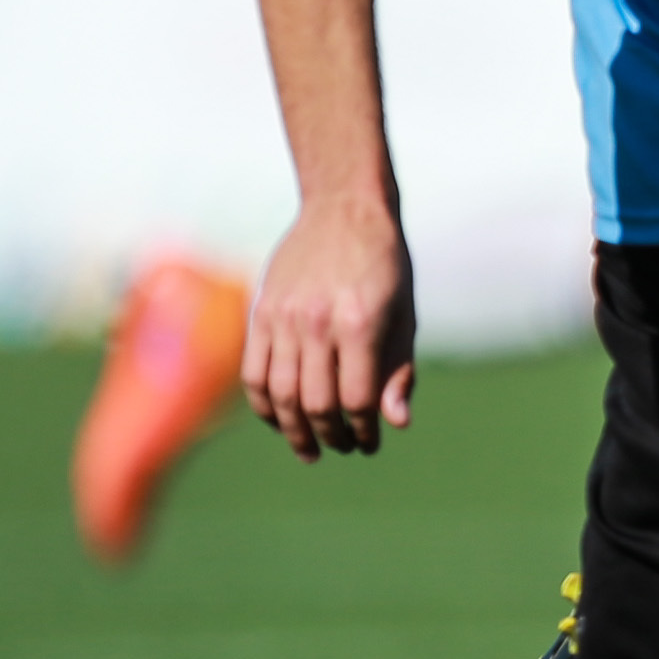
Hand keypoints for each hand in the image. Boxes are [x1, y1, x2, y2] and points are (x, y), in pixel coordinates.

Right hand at [245, 194, 417, 458]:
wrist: (344, 210)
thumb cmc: (385, 267)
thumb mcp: (406, 315)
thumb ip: (399, 370)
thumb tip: (397, 423)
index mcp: (360, 323)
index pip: (357, 398)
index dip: (364, 429)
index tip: (371, 443)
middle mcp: (317, 323)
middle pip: (315, 403)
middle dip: (331, 436)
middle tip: (343, 448)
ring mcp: (283, 318)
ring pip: (279, 395)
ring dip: (293, 430)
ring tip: (310, 448)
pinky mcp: (260, 314)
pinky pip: (253, 373)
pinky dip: (264, 405)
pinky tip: (279, 420)